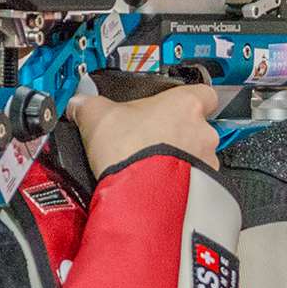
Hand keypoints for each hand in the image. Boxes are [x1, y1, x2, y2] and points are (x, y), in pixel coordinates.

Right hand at [66, 83, 220, 173]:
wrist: (137, 194)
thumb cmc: (128, 151)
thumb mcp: (98, 116)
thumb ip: (90, 104)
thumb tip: (80, 104)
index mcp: (185, 104)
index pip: (204, 93)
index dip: (188, 100)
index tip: (172, 106)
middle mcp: (203, 131)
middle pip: (197, 127)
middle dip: (177, 135)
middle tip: (150, 142)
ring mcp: (206, 160)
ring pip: (198, 156)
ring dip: (181, 160)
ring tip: (152, 167)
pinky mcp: (204, 187)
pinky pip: (196, 181)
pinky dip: (181, 183)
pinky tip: (158, 186)